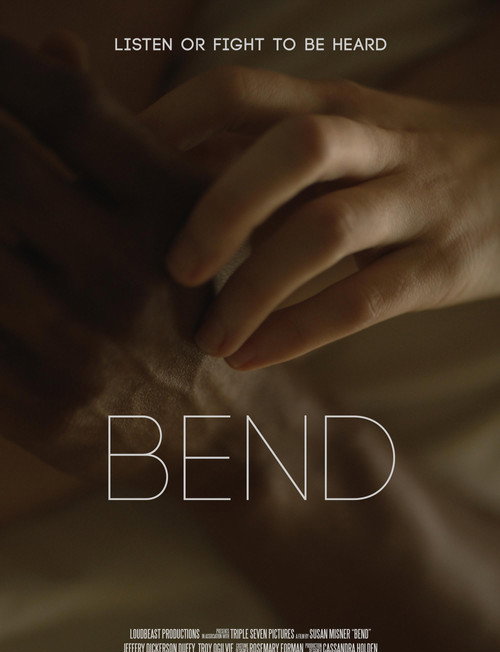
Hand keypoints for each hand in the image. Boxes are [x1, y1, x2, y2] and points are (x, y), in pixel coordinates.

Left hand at [0, 33, 205, 475]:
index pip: (72, 111)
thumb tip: (52, 43)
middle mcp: (126, 280)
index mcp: (171, 220)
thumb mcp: (188, 215)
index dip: (9, 67)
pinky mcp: (40, 409)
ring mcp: (79, 351)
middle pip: (5, 171)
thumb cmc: (195, 304)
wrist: (218, 428)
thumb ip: (121, 131)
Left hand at [147, 67, 499, 368]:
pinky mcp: (442, 268)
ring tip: (207, 338)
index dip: (168, 123)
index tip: (112, 177)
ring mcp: (415, 204)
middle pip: (291, 151)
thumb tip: (166, 171)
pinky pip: (362, 303)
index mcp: (337, 104)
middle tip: (174, 271)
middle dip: (220, 209)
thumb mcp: (346, 136)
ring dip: (253, 290)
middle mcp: (376, 144)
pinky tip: (253, 358)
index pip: (239, 89)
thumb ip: (266, 151)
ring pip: (324, 233)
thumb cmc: (409, 165)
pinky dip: (297, 334)